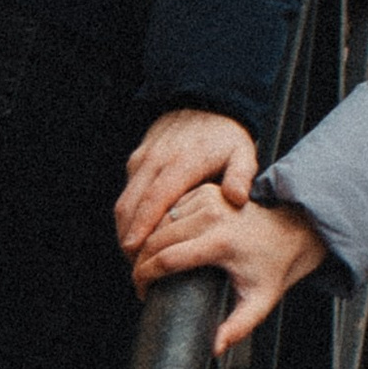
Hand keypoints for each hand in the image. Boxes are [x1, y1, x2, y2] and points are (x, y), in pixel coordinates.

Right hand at [116, 109, 256, 260]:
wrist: (204, 102)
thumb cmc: (226, 135)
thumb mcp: (243, 153)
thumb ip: (241, 176)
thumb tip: (237, 199)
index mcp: (182, 163)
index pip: (155, 199)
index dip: (142, 227)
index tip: (135, 251)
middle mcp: (156, 160)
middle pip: (131, 205)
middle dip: (128, 237)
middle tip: (136, 266)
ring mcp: (143, 159)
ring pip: (124, 201)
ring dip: (125, 229)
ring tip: (135, 258)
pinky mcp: (137, 160)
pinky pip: (127, 192)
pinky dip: (129, 216)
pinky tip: (139, 235)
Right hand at [132, 185, 328, 351]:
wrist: (293, 230)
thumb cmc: (274, 268)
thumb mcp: (260, 302)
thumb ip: (238, 328)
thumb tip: (214, 349)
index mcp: (221, 242)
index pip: (166, 258)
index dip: (146, 277)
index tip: (142, 293)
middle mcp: (212, 215)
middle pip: (156, 238)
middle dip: (140, 262)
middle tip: (139, 283)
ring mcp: (208, 198)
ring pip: (160, 221)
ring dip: (146, 242)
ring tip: (144, 266)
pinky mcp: (206, 191)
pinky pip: (170, 208)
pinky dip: (158, 225)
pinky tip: (156, 244)